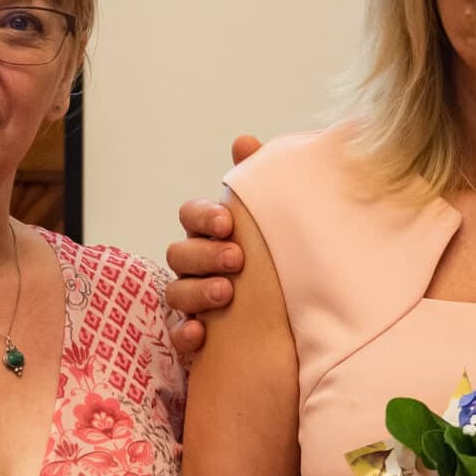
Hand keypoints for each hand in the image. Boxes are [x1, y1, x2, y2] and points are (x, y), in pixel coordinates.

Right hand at [166, 135, 262, 353]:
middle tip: (237, 259)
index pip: (191, 214)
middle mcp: (197, 264)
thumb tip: (244, 140)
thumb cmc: (280, 261)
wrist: (299, 322)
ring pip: (175, 291)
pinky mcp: (197, 333)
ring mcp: (194, 299)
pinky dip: (185, 333)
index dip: (203, 215)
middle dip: (205, 254)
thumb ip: (256, 180)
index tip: (228, 222)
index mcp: (212, 233)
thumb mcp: (274, 222)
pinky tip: (201, 335)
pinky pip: (178, 334)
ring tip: (227, 293)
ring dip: (197, 291)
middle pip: (179, 253)